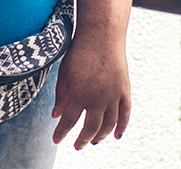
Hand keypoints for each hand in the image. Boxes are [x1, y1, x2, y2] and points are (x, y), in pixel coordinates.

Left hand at [51, 32, 131, 148]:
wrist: (101, 34)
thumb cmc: (79, 52)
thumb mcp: (64, 73)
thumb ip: (60, 96)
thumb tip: (55, 116)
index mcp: (79, 94)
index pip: (69, 121)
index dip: (61, 133)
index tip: (56, 140)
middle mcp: (98, 98)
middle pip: (90, 128)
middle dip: (81, 139)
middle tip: (77, 146)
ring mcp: (113, 95)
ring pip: (108, 124)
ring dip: (100, 136)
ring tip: (93, 141)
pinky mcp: (124, 90)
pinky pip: (125, 114)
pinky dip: (122, 127)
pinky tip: (116, 135)